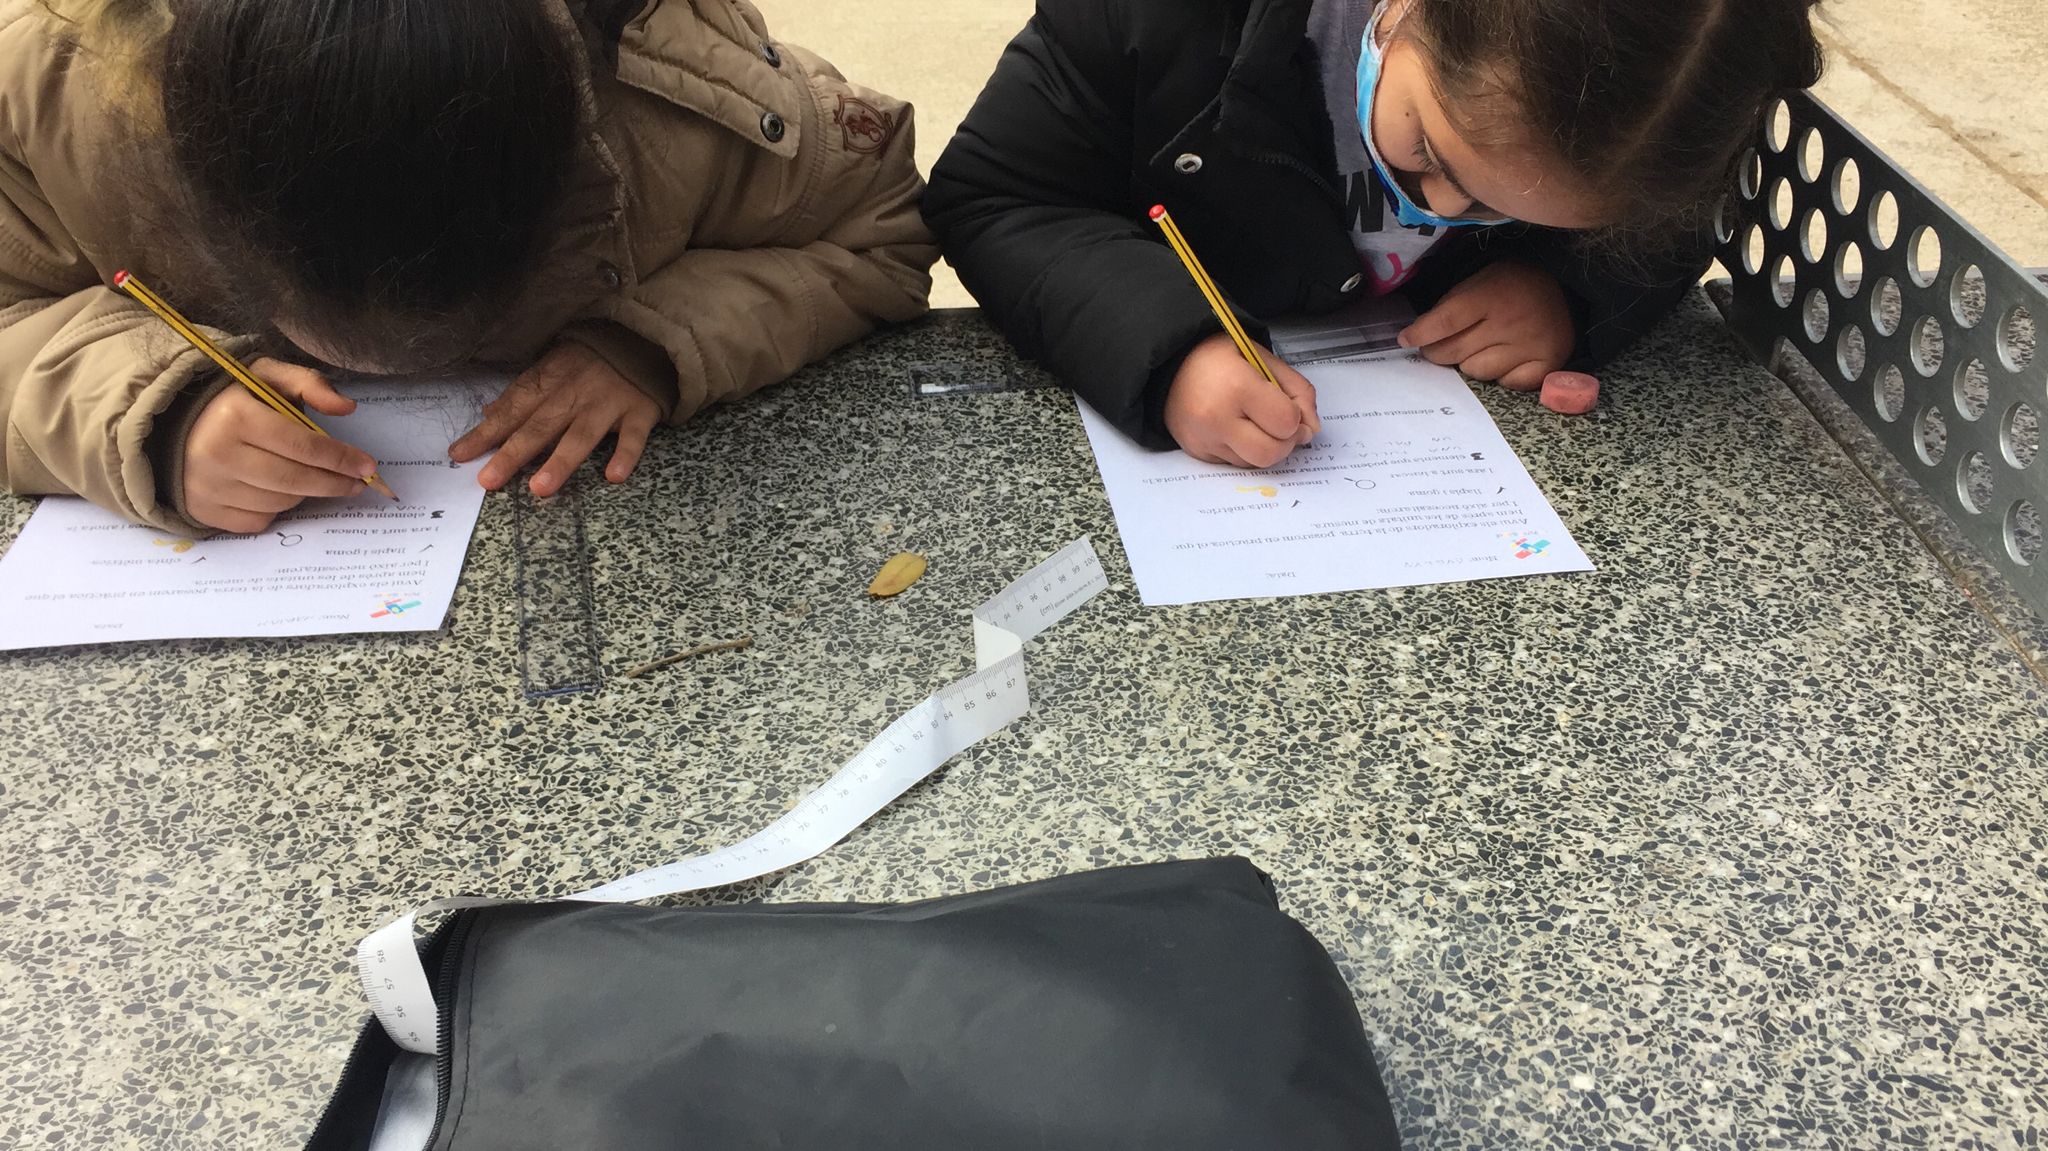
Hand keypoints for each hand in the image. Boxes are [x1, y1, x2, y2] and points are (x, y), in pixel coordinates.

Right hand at [183, 359, 379, 533]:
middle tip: (356, 483)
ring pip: (280, 503)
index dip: (341, 458)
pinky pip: (258, 521)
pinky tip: (278, 491)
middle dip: (334, 483)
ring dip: (305, 494)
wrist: (172, 424)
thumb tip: (347, 408)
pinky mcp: (203, 510)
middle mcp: (218, 455)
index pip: (303, 445)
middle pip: (295, 480)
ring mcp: (208, 487)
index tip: (368, 466)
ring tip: (314, 480)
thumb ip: (309, 383)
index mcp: (236, 416)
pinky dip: (276, 510)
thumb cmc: (231, 399)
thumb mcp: (266, 376)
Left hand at [450, 341, 660, 496]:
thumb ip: (523, 392)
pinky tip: (613, 476)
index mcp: (550, 382)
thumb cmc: (591, 359)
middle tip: (488, 481)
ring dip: (561, 461)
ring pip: (581, 435)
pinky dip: (625, 455)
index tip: (460, 455)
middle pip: (540, 427)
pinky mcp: (639, 412)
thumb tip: (487, 412)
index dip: (486, 433)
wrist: (643, 337)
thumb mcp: (552, 366)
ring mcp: (607, 404)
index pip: (512, 410)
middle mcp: (574, 394)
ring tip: (540, 488)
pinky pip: (633, 437)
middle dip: (512, 453)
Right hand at [1164, 333, 1320, 468]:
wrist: (1169, 365)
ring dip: (1264, 447)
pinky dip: (1244, 450)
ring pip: (1254, 463)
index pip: (1286, 423)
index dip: (1297, 419)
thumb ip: (1297, 390)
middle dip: (1285, 443)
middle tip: (1283, 427)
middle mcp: (1217, 418)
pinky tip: (1237, 428)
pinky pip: (1234, 463)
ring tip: (1256, 423)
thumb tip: (1312, 428)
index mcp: (1237, 387)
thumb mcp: (1263, 358)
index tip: (1291, 409)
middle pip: (1270, 453)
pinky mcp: (1196, 452)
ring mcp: (1204, 439)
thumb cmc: (1219, 357)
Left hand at [1399, 262, 1574, 390]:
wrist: (1561, 287)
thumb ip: (1449, 308)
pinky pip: (1506, 385)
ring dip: (1470, 363)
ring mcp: (1532, 346)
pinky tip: (1505, 359)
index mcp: (1493, 295)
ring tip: (1481, 347)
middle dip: (1438, 352)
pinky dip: (1499, 376)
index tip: (1405, 340)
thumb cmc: (1509, 286)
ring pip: (1477, 372)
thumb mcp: (1478, 282)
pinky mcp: (1546, 365)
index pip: (1447, 320)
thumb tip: (1416, 338)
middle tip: (1438, 347)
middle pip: (1456, 351)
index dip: (1422, 333)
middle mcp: (1513, 321)